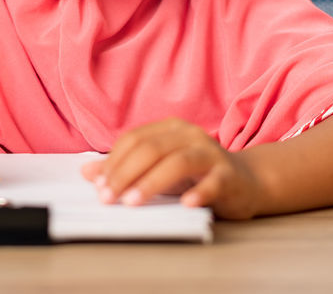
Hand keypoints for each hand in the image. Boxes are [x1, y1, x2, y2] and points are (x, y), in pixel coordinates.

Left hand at [80, 118, 262, 219]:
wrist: (246, 182)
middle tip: (108, 198)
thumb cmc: (196, 175)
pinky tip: (185, 204)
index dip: (113, 163)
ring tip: (132, 202)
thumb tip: (86, 173)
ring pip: (177, 162)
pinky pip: (213, 182)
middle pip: (151, 149)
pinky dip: (199, 193)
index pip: (133, 141)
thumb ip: (126, 168)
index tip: (98, 188)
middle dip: (125, 174)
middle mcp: (190, 135)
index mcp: (170, 129)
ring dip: (151, 182)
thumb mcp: (158, 169)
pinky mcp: (229, 175)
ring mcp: (211, 153)